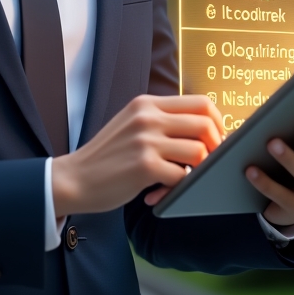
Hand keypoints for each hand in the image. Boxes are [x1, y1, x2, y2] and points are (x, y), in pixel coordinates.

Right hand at [51, 94, 223, 217]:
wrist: (76, 177)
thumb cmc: (108, 156)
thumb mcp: (132, 125)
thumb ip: (161, 121)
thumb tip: (203, 128)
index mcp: (146, 104)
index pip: (200, 103)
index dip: (217, 122)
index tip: (216, 139)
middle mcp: (147, 117)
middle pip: (205, 124)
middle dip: (216, 147)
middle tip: (208, 163)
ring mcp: (146, 141)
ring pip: (198, 151)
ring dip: (198, 169)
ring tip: (183, 178)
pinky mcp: (144, 166)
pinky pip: (182, 176)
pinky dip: (178, 187)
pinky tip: (161, 191)